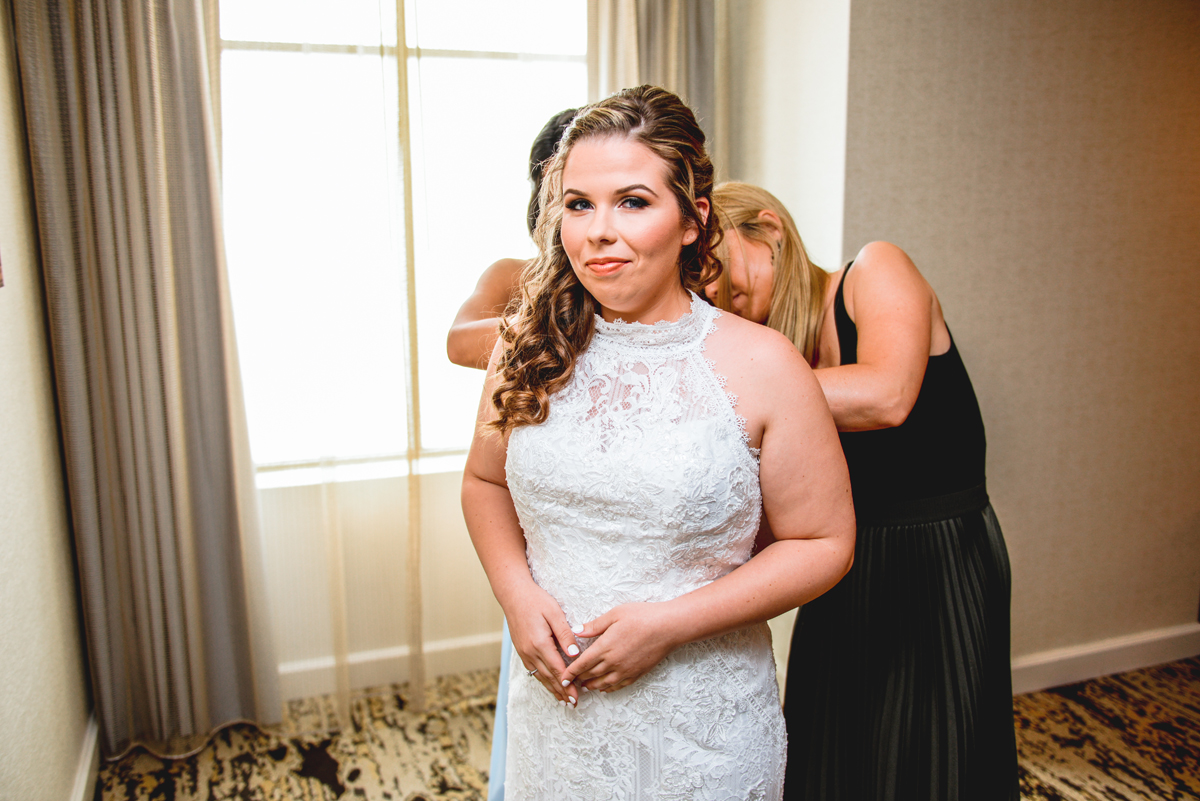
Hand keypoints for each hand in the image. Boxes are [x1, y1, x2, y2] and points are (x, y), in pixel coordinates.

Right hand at [504, 582, 582, 704]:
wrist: (513, 594)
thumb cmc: (536, 600)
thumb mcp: (554, 613)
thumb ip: (564, 634)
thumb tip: (574, 654)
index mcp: (540, 644)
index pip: (557, 669)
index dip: (567, 684)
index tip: (576, 696)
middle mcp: (530, 652)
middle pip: (548, 677)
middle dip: (561, 692)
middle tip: (573, 704)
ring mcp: (524, 653)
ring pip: (540, 676)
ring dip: (552, 689)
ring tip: (563, 701)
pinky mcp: (521, 651)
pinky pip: (533, 670)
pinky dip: (543, 680)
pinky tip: (549, 684)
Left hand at [560, 602, 679, 692]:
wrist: (668, 627)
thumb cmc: (642, 616)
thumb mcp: (615, 614)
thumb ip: (594, 626)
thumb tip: (576, 631)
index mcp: (604, 647)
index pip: (582, 664)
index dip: (570, 672)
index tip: (562, 678)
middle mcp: (613, 662)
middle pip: (590, 675)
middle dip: (578, 680)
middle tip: (569, 683)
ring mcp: (625, 670)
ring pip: (603, 683)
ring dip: (592, 686)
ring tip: (584, 686)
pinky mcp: (637, 673)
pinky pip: (618, 686)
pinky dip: (608, 688)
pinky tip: (604, 688)